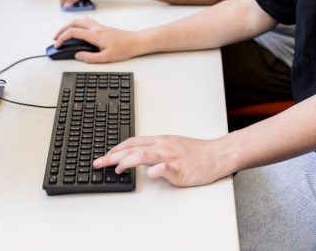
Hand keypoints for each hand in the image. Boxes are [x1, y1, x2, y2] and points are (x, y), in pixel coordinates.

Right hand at [53, 15, 141, 62]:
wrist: (136, 41)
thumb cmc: (124, 48)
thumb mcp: (106, 58)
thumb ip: (90, 58)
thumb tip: (77, 55)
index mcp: (95, 35)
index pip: (73, 32)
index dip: (62, 38)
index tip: (57, 45)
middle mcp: (96, 28)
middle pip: (73, 23)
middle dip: (61, 29)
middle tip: (55, 38)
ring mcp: (99, 26)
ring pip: (79, 20)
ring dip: (69, 25)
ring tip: (63, 33)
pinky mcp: (103, 27)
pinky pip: (87, 22)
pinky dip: (78, 24)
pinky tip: (78, 28)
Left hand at [94, 134, 231, 186]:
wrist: (217, 154)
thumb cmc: (197, 152)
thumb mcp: (174, 145)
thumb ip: (157, 150)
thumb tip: (139, 156)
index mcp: (161, 141)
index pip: (134, 141)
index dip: (116, 148)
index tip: (104, 156)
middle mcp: (164, 146)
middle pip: (134, 147)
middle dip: (113, 155)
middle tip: (98, 163)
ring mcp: (171, 157)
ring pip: (145, 155)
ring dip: (128, 161)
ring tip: (117, 168)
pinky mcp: (180, 169)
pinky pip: (165, 168)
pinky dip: (156, 170)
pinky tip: (149, 174)